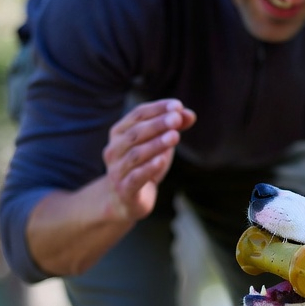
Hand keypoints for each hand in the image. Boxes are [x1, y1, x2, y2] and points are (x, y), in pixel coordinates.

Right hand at [102, 99, 195, 221]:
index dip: (157, 108)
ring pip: (136, 154)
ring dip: (156, 144)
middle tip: (176, 119)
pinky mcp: (125, 190)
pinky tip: (161, 161)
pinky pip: (135, 177)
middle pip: (135, 133)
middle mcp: (114, 149)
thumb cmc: (143, 165)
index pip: (138, 114)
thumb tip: (190, 114)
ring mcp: (117, 170)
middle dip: (157, 124)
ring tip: (174, 136)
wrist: (125, 200)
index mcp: (120, 132)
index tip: (178, 105)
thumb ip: (173, 128)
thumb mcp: (159, 145)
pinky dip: (148, 168)